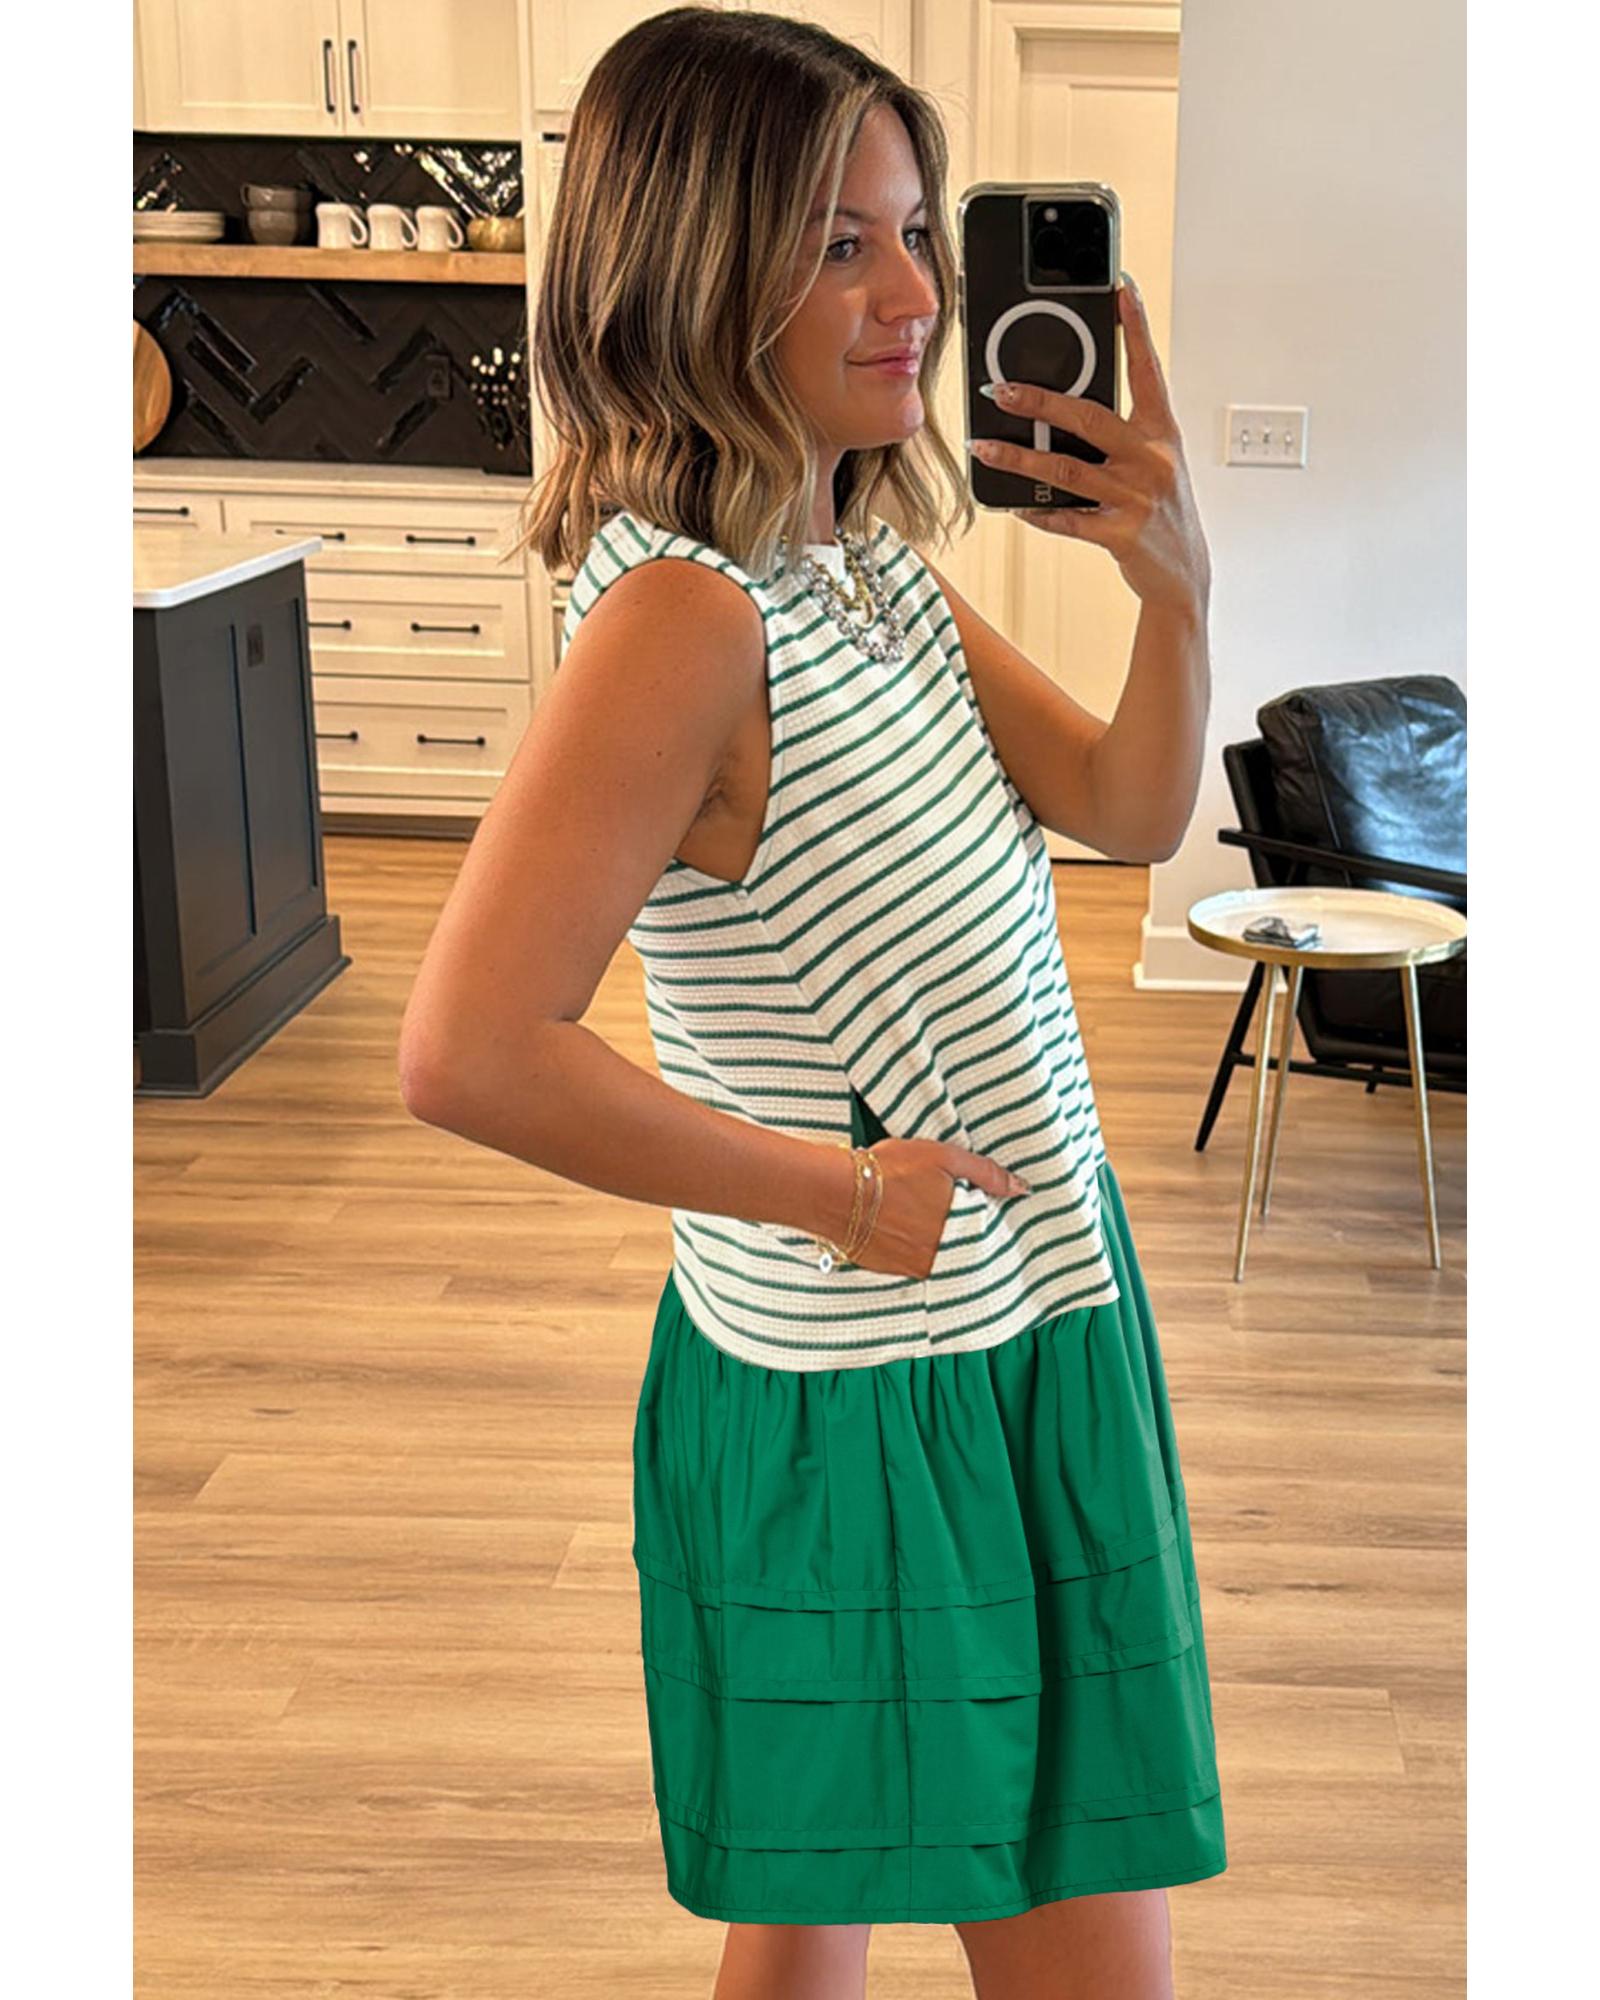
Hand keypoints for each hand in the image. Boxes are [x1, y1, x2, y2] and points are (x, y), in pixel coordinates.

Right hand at [822, 1137, 1029, 1281]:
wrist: (833, 1192)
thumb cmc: (888, 1170)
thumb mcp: (944, 1158)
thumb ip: (987, 1174)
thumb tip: (1023, 1189)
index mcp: (959, 1233)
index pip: (987, 1233)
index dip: (985, 1219)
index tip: (980, 1208)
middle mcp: (939, 1259)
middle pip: (962, 1247)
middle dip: (959, 1230)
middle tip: (943, 1207)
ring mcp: (912, 1268)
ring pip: (937, 1256)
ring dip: (934, 1240)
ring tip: (919, 1214)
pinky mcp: (888, 1270)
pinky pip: (912, 1261)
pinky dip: (911, 1247)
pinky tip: (901, 1225)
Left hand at [971, 273, 1211, 615]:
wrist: (1183, 575)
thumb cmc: (1161, 511)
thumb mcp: (1152, 464)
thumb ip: (1117, 436)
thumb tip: (1058, 412)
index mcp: (1162, 432)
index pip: (1149, 369)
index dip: (1136, 327)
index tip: (1120, 288)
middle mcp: (1153, 458)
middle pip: (1089, 417)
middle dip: (1040, 400)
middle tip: (1000, 388)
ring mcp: (1137, 497)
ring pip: (1067, 468)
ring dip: (1019, 457)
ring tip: (984, 446)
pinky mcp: (1122, 534)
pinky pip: (1068, 519)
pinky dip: (1037, 511)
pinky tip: (1013, 505)